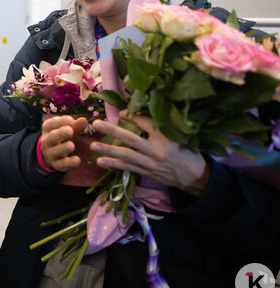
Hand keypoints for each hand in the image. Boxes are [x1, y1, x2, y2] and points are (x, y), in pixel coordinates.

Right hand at [39, 115, 87, 170]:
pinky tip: (77, 160)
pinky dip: (69, 163)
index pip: (51, 124)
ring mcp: (50, 153)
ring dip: (63, 148)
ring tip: (71, 145)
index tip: (71, 120)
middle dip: (60, 133)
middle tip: (70, 130)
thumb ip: (76, 125)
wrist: (51, 154)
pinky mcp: (56, 164)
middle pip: (52, 137)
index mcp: (48, 129)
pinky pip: (61, 164)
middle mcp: (46, 141)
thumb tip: (84, 120)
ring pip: (55, 151)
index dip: (60, 121)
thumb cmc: (62, 137)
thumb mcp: (67, 129)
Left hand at [90, 113, 209, 195]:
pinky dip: (114, 165)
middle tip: (97, 124)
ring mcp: (151, 163)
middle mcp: (158, 150)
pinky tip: (100, 161)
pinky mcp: (147, 173)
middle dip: (113, 131)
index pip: (146, 123)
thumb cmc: (185, 150)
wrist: (194, 175)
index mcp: (167, 137)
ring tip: (93, 146)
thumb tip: (136, 112)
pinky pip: (128, 168)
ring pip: (127, 156)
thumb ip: (159, 126)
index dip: (132, 116)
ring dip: (108, 151)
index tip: (121, 113)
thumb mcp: (177, 134)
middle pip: (132, 139)